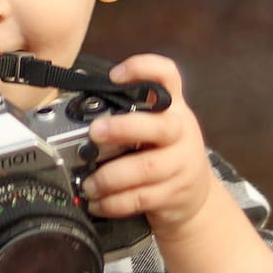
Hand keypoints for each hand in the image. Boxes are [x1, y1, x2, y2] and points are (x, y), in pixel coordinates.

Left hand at [80, 53, 218, 241]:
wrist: (196, 198)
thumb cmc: (164, 155)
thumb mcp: (156, 129)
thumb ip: (129, 117)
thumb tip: (76, 116)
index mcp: (173, 108)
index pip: (167, 75)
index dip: (143, 69)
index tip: (115, 75)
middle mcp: (181, 132)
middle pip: (159, 126)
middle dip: (123, 129)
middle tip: (94, 133)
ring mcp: (181, 164)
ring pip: (145, 169)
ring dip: (110, 177)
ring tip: (88, 183)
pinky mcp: (175, 193)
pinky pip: (140, 198)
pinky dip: (114, 203)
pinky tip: (98, 202)